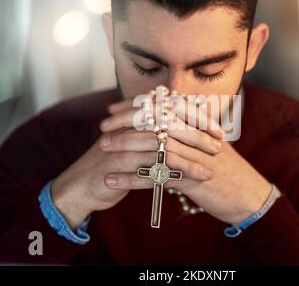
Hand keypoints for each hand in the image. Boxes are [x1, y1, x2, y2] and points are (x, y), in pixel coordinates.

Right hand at [51, 101, 221, 228]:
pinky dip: (170, 180)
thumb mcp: (132, 142)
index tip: (216, 130)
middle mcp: (128, 129)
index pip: (170, 112)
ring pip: (162, 151)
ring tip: (209, 173)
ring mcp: (121, 147)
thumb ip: (153, 131)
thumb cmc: (112, 163)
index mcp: (133, 119)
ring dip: (188, 163)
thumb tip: (182, 122)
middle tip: (218, 148)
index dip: (194, 120)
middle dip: (197, 138)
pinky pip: (149, 173)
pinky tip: (187, 187)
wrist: (80, 185)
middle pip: (169, 128)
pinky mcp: (117, 169)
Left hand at [104, 98, 271, 225]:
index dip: (137, 105)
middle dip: (126, 121)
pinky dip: (130, 178)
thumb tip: (167, 123)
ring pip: (154, 145)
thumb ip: (191, 132)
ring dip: (125, 146)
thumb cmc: (227, 171)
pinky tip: (111, 180)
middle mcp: (196, 136)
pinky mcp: (191, 180)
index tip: (115, 107)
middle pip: (156, 121)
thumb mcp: (210, 145)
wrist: (249, 196)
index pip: (163, 106)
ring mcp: (194, 156)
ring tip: (103, 147)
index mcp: (199, 125)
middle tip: (103, 126)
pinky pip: (155, 176)